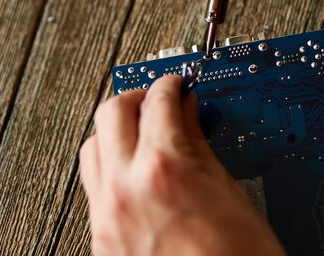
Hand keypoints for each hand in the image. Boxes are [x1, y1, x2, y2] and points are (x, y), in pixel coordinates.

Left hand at [79, 75, 285, 255]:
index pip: (159, 100)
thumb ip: (199, 145)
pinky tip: (138, 172)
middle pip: (111, 112)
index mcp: (164, 169)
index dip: (172, 84)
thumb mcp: (230, 193)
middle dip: (138, 98)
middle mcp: (125, 189)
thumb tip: (188, 115)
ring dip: (117, 131)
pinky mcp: (101, 242)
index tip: (179, 84)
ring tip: (145, 133)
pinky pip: (94, 187)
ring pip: (93, 147)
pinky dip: (113, 167)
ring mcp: (107, 217)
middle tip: (160, 99)